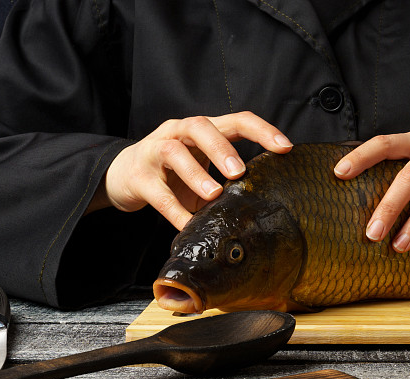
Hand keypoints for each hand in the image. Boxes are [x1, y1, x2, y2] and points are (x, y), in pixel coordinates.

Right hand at [89, 112, 291, 228]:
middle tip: (241, 171)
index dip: (262, 130)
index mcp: (203, 130)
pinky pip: (157, 193)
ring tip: (213, 195)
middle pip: (201, 126)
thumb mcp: (204, 170)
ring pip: (174, 152)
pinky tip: (188, 226)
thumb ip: (229, 180)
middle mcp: (178, 132)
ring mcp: (154, 150)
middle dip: (222, 148)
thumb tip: (264, 205)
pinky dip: (174, 211)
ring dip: (196, 173)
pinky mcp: (138, 176)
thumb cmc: (174, 173)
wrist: (123, 175)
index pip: (237, 120)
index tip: (286, 148)